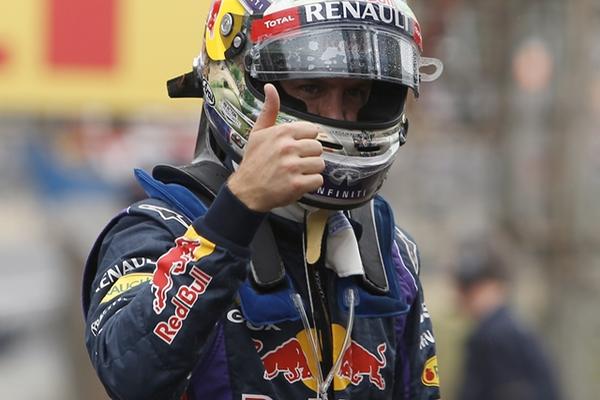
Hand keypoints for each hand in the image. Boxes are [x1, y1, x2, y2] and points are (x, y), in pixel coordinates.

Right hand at [228, 83, 324, 211]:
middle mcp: (287, 147)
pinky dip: (310, 184)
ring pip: (320, 164)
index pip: (312, 131)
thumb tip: (270, 87)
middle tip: (294, 162)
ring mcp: (292, 166)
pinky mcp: (296, 184)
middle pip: (318, 148)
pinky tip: (297, 182)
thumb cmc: (253, 162)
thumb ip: (269, 110)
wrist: (245, 191)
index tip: (295, 148)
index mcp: (282, 132)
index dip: (305, 140)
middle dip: (309, 156)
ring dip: (310, 170)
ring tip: (295, 173)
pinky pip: (318, 180)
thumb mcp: (258, 132)